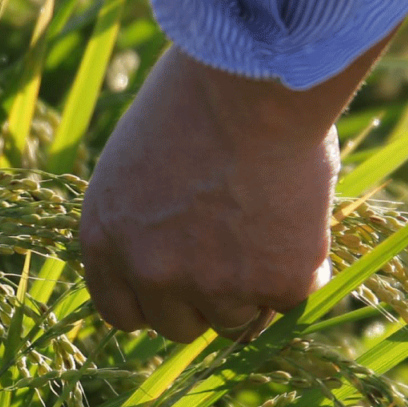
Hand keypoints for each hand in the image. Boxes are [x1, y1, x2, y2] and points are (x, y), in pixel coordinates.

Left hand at [79, 37, 389, 342]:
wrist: (254, 80)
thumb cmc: (198, 96)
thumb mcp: (139, 158)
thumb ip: (145, 217)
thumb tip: (175, 251)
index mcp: (105, 238)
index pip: (121, 312)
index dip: (156, 300)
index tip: (182, 283)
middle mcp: (149, 271)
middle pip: (179, 326)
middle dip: (207, 299)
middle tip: (236, 248)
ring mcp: (212, 285)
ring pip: (238, 317)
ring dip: (255, 283)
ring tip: (268, 217)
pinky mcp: (273, 284)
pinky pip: (292, 295)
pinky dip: (303, 263)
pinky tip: (299, 211)